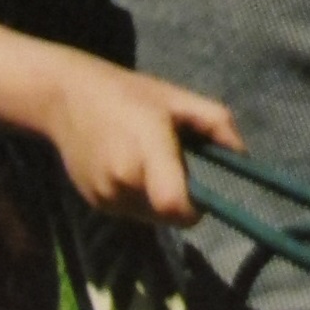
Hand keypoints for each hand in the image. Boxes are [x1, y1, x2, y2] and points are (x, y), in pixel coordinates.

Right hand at [44, 51, 244, 221]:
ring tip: (148, 160)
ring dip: (159, 198)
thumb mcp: (177, 98)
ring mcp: (105, 196)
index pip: (173, 204)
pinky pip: (130, 211)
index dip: (194, 209)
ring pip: (150, 216)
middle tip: (174, 162)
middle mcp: (123, 180)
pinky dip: (139, 197)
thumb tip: (244, 156)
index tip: (203, 195)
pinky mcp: (94, 203)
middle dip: (180, 196)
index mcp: (148, 150)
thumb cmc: (129, 93)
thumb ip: (216, 123)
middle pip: (168, 213)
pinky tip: (128, 166)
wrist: (65, 97)